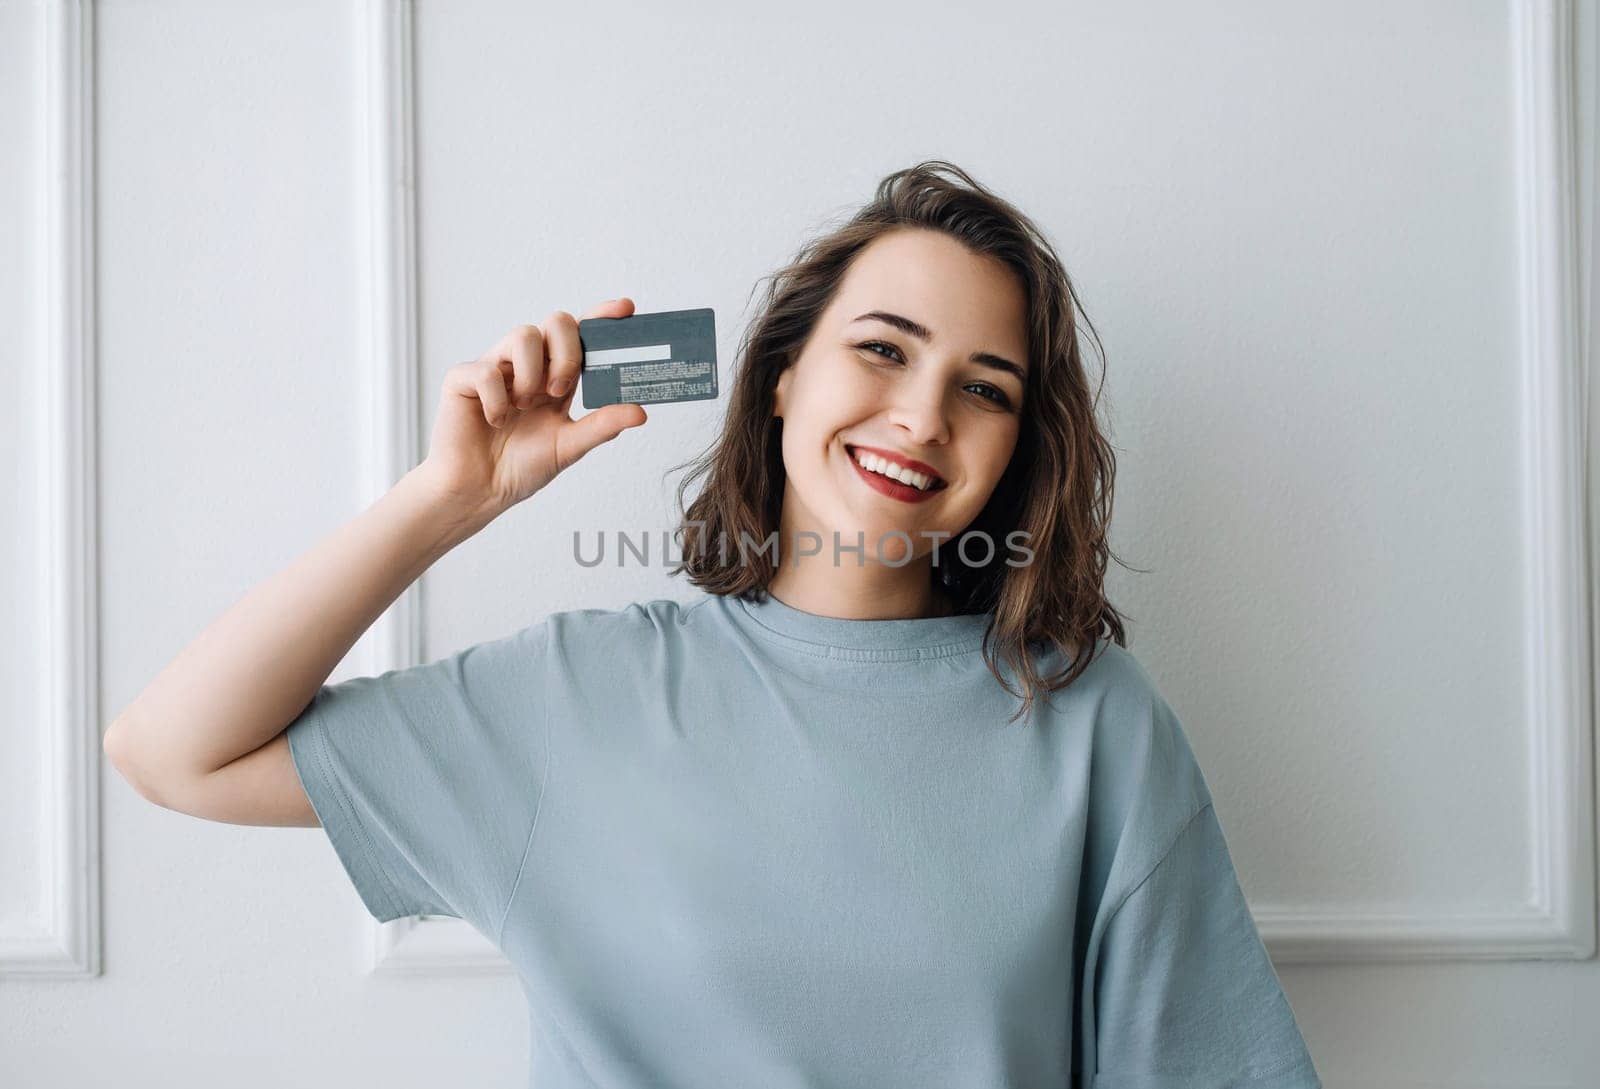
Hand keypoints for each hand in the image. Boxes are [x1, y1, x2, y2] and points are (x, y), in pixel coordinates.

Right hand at [417, 298, 647, 520]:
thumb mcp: (570, 446)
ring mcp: (496, 367)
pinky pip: (486, 370)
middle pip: (556, 321)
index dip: (601, 316)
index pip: (580, 334)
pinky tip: (496, 421)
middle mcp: (528, 364)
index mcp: (556, 374)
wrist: (480, 491)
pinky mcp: (463, 379)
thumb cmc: (522, 466)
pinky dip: (497, 401)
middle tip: (559, 390)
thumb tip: (640, 411)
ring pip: (522, 334)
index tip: (625, 309)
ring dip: (531, 374)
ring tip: (523, 407)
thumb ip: (602, 425)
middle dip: (567, 353)